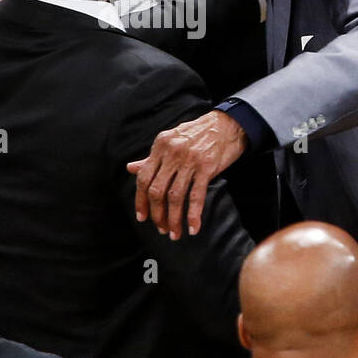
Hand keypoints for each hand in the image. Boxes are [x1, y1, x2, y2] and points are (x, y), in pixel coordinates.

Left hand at [127, 110, 247, 238]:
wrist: (227, 124)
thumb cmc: (198, 134)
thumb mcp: (171, 141)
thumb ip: (151, 158)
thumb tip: (131, 168)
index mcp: (160, 146)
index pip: (144, 178)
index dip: (141, 200)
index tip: (142, 217)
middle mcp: (172, 152)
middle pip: (157, 190)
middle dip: (157, 214)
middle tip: (160, 228)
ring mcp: (189, 160)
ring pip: (175, 196)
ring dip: (173, 219)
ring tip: (174, 233)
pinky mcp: (207, 167)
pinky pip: (196, 196)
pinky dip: (193, 215)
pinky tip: (193, 228)